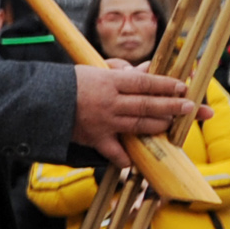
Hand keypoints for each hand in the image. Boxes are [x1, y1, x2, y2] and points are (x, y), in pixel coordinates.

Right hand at [71, 63, 200, 166]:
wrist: (38, 101)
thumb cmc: (69, 83)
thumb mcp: (94, 70)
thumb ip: (122, 70)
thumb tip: (148, 69)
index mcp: (108, 81)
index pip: (144, 82)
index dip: (165, 85)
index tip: (182, 87)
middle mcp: (109, 102)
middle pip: (146, 104)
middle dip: (171, 106)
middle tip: (190, 107)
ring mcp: (103, 122)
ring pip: (138, 125)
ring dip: (158, 125)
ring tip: (172, 123)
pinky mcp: (94, 139)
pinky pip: (115, 152)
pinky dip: (126, 157)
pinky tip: (136, 160)